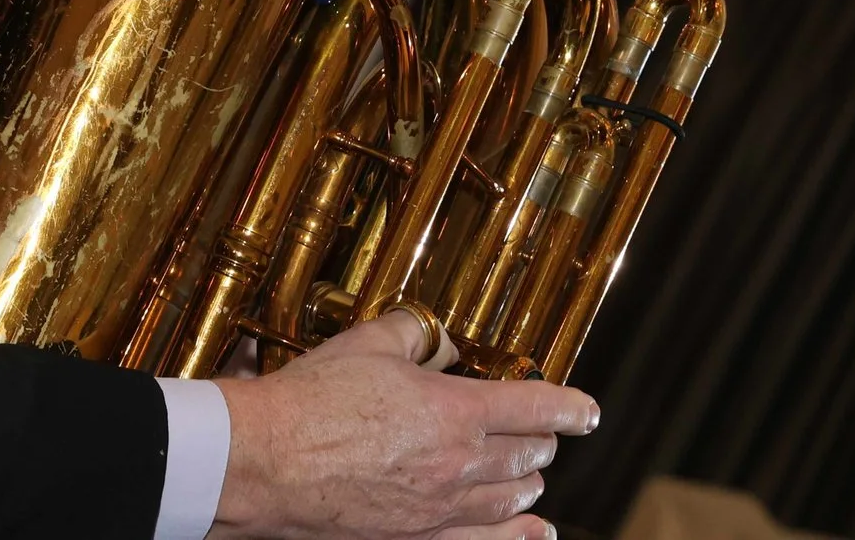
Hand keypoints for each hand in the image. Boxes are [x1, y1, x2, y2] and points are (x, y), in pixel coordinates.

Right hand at [208, 309, 598, 539]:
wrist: (268, 462)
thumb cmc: (312, 401)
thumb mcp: (368, 345)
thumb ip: (414, 335)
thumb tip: (437, 337)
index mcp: (455, 410)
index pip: (534, 407)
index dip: (568, 408)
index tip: (587, 411)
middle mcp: (459, 463)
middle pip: (525, 455)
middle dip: (541, 442)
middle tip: (543, 433)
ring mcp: (440, 507)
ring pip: (511, 498)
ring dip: (528, 482)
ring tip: (533, 475)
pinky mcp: (416, 536)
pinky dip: (517, 537)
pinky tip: (535, 533)